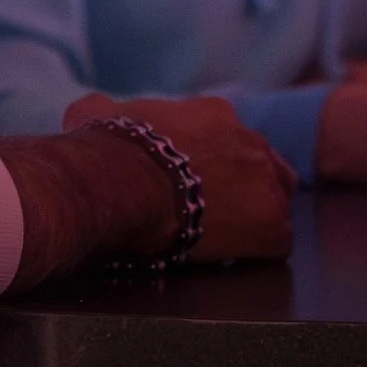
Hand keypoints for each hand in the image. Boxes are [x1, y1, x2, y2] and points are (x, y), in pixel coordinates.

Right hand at [62, 93, 295, 263]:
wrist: (123, 182)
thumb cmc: (110, 149)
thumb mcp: (98, 113)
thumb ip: (101, 109)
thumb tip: (88, 110)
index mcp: (213, 114)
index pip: (228, 137)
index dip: (214, 161)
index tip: (195, 179)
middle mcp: (247, 139)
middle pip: (261, 164)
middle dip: (245, 185)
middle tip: (219, 208)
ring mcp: (264, 180)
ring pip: (277, 200)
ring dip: (256, 216)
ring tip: (228, 236)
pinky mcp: (269, 223)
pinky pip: (277, 241)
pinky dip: (258, 250)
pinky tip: (232, 257)